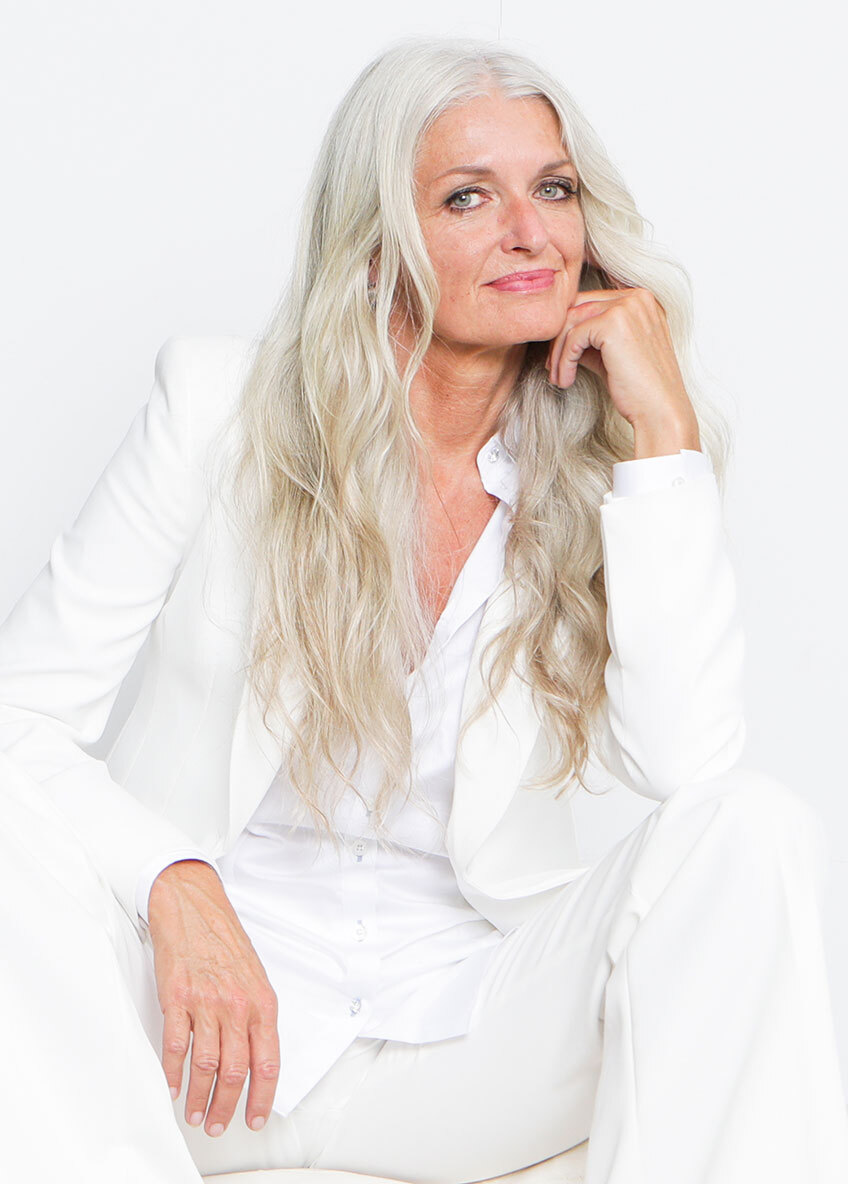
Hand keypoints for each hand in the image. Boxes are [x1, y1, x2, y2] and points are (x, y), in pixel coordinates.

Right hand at [147, 859, 279, 1137]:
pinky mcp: (177, 996)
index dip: (262, 1096)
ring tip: (196, 1113)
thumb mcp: (255, 977)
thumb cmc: (225, 942)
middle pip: (236, 1070)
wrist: (195, 908)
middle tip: (218, 1123)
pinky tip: (172, 1086)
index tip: (255, 1117)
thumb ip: (256, 1017)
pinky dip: (173, 1072)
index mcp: (261, 1002)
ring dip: (200, 1096)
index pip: (268, 1061)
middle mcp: (237, 1004)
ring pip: (207, 1064)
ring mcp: (206, 1001)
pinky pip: (176, 1044)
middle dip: (228, 1106)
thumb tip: (257, 1059)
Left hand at [544, 287, 699, 452]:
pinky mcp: (614, 324)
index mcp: (641, 300)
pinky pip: (573, 337)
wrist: (659, 410)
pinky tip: (566, 380)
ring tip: (558, 377)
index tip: (559, 356)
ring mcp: (627, 307)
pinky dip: (564, 361)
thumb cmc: (639, 389)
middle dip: (559, 338)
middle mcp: (637, 297)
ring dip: (558, 352)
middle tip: (552, 366)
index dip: (570, 328)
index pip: (591, 302)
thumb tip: (559, 337)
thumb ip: (590, 339)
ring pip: (572, 320)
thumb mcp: (611, 355)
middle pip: (578, 307)